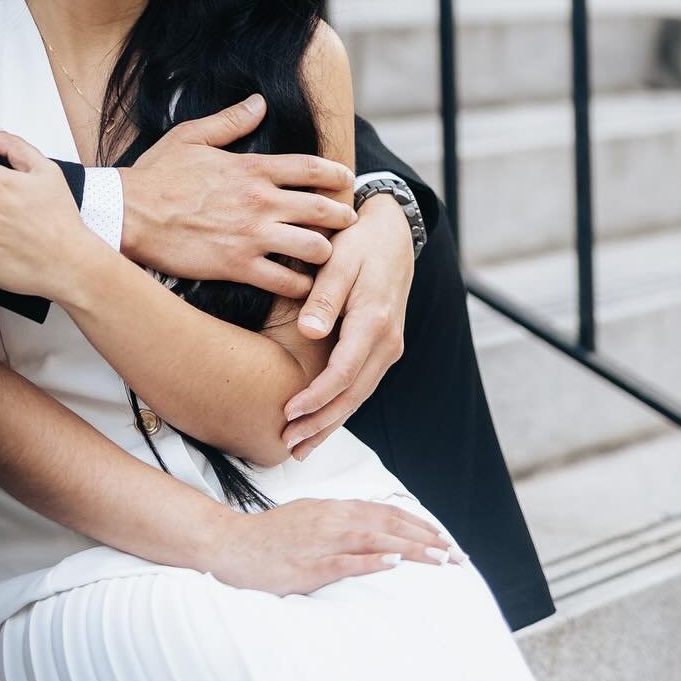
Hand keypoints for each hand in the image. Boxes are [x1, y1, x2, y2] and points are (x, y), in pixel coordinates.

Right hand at [120, 93, 355, 299]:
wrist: (128, 214)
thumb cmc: (157, 175)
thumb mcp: (192, 137)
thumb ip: (230, 121)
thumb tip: (259, 103)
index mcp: (251, 169)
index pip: (310, 168)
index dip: (336, 174)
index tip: (345, 180)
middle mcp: (259, 202)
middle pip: (321, 209)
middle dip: (342, 216)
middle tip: (347, 221)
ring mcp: (251, 236)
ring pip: (313, 248)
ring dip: (325, 252)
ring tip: (324, 255)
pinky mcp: (238, 265)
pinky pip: (285, 281)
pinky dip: (299, 285)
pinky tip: (301, 283)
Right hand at [203, 496, 462, 595]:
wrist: (230, 546)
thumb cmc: (269, 537)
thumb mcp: (307, 519)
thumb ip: (337, 522)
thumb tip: (369, 530)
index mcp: (332, 509)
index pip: (383, 513)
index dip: (415, 524)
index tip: (442, 538)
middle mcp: (331, 519)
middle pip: (386, 524)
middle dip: (425, 539)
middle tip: (456, 554)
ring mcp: (320, 542)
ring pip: (374, 540)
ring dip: (410, 549)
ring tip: (440, 559)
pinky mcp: (308, 566)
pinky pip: (345, 561)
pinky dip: (372, 560)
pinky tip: (394, 562)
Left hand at [280, 194, 413, 457]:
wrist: (392, 234)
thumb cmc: (359, 243)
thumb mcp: (338, 260)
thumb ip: (324, 297)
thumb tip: (310, 332)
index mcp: (374, 321)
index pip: (343, 374)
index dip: (316, 398)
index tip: (288, 413)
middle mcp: (387, 341)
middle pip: (353, 395)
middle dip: (321, 424)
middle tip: (290, 445)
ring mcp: (389, 347)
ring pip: (360, 396)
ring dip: (331, 422)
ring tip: (301, 446)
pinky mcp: (384, 347)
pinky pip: (362, 384)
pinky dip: (342, 406)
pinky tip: (323, 421)